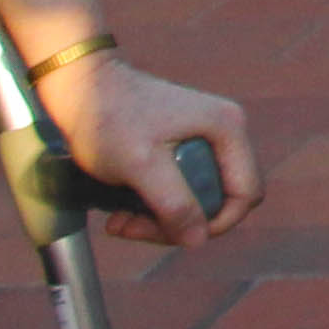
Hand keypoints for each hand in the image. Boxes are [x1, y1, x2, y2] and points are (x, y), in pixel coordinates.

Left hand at [36, 50, 257, 244]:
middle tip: (135, 228)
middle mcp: (224, 131)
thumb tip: (199, 241)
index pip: (246, 191)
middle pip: (219, 198)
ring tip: (121, 221)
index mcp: (228, 129)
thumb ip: (175, 203)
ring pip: (196, 195)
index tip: (179, 236)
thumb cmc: (111, 119)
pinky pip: (180, 185)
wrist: (82, 88)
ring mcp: (203, 136)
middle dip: (179, 223)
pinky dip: (154, 203)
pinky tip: (122, 207)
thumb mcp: (142, 166)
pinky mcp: (181, 142)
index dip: (219, 223)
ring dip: (160, 218)